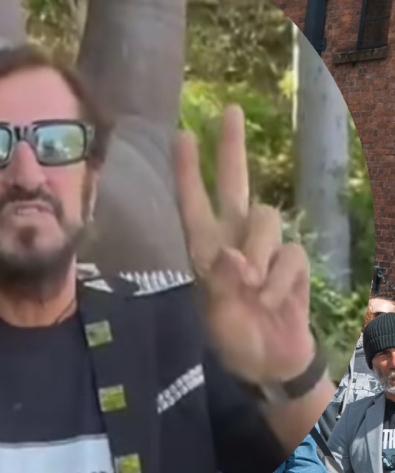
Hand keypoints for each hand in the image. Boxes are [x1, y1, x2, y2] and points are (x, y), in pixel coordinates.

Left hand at [175, 105, 312, 384]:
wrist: (269, 361)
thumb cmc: (233, 339)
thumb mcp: (217, 319)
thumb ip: (222, 287)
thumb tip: (232, 256)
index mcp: (203, 251)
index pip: (193, 204)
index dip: (187, 172)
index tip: (182, 135)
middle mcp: (232, 239)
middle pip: (235, 184)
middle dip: (230, 148)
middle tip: (228, 110)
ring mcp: (264, 247)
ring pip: (266, 219)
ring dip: (260, 253)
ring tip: (252, 289)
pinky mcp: (291, 260)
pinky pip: (289, 254)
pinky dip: (280, 280)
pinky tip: (272, 301)